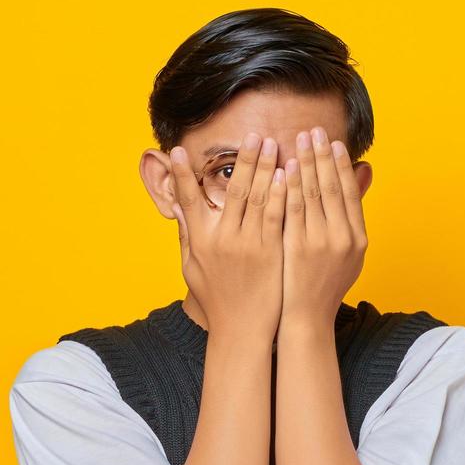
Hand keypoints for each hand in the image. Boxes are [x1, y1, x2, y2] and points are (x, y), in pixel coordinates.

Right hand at [167, 132, 286, 344]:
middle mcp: (222, 240)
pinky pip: (277, 215)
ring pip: (258, 197)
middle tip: (251, 135)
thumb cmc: (217, 299)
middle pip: (233, 191)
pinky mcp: (270, 252)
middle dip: (243, 160)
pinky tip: (286, 173)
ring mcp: (248, 245)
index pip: (188, 200)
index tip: (180, 152)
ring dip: (266, 168)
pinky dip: (281, 192)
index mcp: (200, 242)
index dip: (184, 175)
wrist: (242, 329)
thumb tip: (178, 206)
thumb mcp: (193, 268)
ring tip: (273, 144)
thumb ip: (188, 234)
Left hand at [282, 127, 366, 328]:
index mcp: (358, 237)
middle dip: (322, 157)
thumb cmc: (324, 284)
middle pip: (331, 188)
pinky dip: (290, 188)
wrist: (306, 318)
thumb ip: (352, 213)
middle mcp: (343, 238)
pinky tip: (284, 169)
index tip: (331, 142)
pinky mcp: (298, 249)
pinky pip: (293, 211)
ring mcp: (320, 243)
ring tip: (298, 141)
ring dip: (306, 165)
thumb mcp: (348, 252)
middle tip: (313, 131)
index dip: (340, 165)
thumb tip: (364, 173)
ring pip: (313, 195)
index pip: (348, 192)